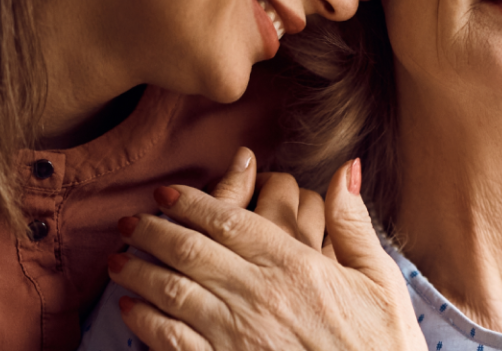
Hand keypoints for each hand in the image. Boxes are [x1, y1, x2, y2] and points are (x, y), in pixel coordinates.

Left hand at [107, 153, 422, 350]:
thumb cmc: (383, 347)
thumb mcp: (382, 280)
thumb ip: (353, 224)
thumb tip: (346, 168)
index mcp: (296, 265)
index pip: (228, 219)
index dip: (189, 202)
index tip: (165, 193)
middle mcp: (261, 295)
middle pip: (190, 250)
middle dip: (152, 231)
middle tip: (129, 221)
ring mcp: (239, 337)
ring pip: (174, 292)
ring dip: (139, 271)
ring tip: (118, 259)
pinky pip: (174, 342)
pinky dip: (146, 322)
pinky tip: (131, 309)